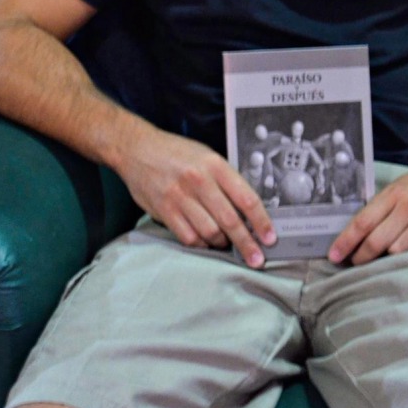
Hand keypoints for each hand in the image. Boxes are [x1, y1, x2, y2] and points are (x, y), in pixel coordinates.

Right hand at [122, 127, 276, 267]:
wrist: (137, 148)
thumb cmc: (176, 153)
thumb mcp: (206, 156)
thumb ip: (225, 180)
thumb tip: (247, 211)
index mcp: (215, 165)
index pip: (246, 198)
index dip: (261, 222)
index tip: (270, 238)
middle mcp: (199, 180)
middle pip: (230, 220)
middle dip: (247, 244)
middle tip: (257, 259)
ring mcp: (180, 196)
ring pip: (210, 232)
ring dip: (222, 243)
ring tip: (226, 243)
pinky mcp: (164, 210)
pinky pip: (189, 237)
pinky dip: (201, 244)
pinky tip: (205, 241)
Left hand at [328, 160, 407, 265]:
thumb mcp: (404, 184)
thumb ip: (384, 203)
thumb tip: (360, 228)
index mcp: (395, 193)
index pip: (362, 221)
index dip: (345, 241)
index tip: (334, 255)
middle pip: (375, 241)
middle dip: (360, 257)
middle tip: (354, 264)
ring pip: (395, 252)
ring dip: (385, 260)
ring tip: (382, 261)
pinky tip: (404, 261)